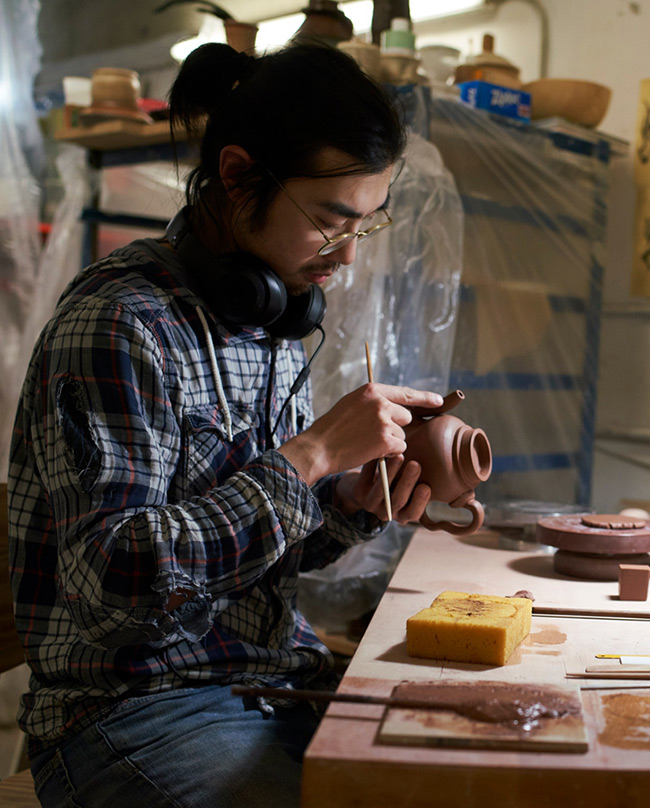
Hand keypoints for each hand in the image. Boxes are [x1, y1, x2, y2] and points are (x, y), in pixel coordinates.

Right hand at [279, 383, 442, 485]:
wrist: (319, 447)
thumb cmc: (333, 428)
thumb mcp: (352, 403)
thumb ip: (373, 400)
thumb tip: (394, 403)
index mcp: (372, 390)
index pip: (405, 392)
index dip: (425, 398)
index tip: (439, 401)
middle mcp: (380, 402)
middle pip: (406, 416)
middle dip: (397, 426)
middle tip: (374, 434)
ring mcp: (384, 420)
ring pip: (402, 433)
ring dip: (390, 441)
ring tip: (366, 442)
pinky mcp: (386, 439)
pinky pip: (399, 447)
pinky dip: (388, 452)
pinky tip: (370, 450)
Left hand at [334, 456, 431, 524]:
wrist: (369, 486)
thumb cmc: (398, 483)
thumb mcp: (411, 487)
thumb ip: (422, 481)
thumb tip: (445, 466)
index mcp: (403, 514)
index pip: (413, 513)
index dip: (420, 502)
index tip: (426, 486)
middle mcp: (387, 512)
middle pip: (398, 500)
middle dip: (407, 482)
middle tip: (415, 464)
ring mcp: (370, 504)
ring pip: (381, 490)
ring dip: (391, 472)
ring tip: (399, 456)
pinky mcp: (358, 492)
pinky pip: (366, 478)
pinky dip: (373, 464)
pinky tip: (380, 452)